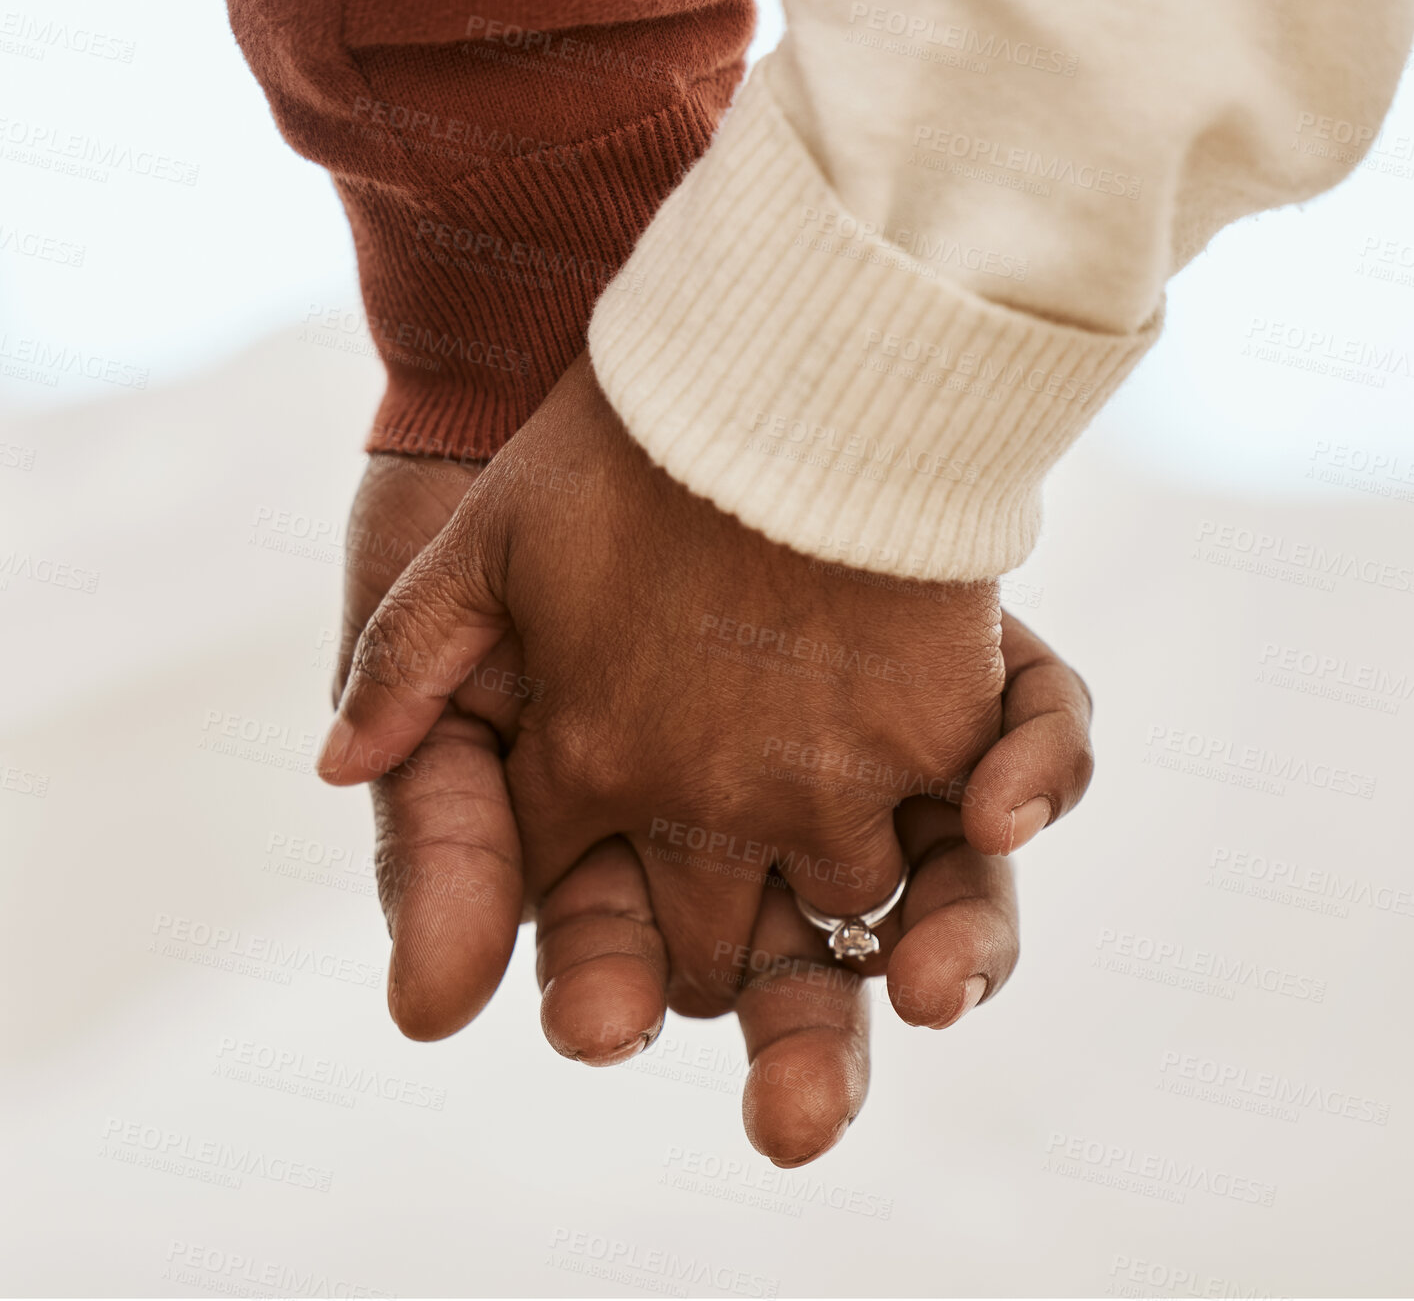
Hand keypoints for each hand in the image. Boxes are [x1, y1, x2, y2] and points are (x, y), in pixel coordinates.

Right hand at [335, 448, 1090, 1164]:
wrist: (665, 342)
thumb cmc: (543, 479)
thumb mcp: (453, 602)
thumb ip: (435, 784)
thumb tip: (413, 970)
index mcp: (640, 812)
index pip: (626, 943)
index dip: (610, 990)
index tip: (605, 1018)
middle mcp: (762, 793)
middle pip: (793, 953)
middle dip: (795, 1044)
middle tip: (798, 1116)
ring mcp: (870, 729)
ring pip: (935, 885)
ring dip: (950, 949)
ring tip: (927, 990)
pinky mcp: (959, 655)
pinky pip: (1032, 730)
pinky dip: (1038, 769)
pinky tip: (1002, 800)